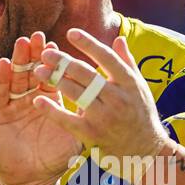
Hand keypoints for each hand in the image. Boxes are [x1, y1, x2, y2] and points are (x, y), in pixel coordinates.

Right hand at [0, 31, 82, 184]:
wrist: (31, 179)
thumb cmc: (54, 159)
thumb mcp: (75, 136)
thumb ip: (86, 116)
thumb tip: (106, 99)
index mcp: (50, 101)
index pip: (54, 77)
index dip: (55, 63)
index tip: (58, 45)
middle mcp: (31, 99)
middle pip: (33, 71)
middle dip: (36, 54)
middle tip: (39, 37)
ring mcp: (14, 105)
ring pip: (16, 78)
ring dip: (19, 60)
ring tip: (23, 43)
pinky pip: (0, 94)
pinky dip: (1, 78)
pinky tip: (4, 63)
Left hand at [29, 28, 167, 184]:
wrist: (145, 151)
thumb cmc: (141, 115)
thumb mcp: (139, 87)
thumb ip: (127, 63)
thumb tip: (118, 39)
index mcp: (129, 83)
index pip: (107, 58)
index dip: (88, 44)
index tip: (71, 33)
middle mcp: (118, 98)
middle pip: (86, 74)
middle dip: (64, 62)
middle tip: (46, 53)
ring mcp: (105, 117)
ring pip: (76, 94)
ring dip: (55, 80)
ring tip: (39, 71)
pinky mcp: (93, 135)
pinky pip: (68, 120)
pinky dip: (52, 110)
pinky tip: (38, 100)